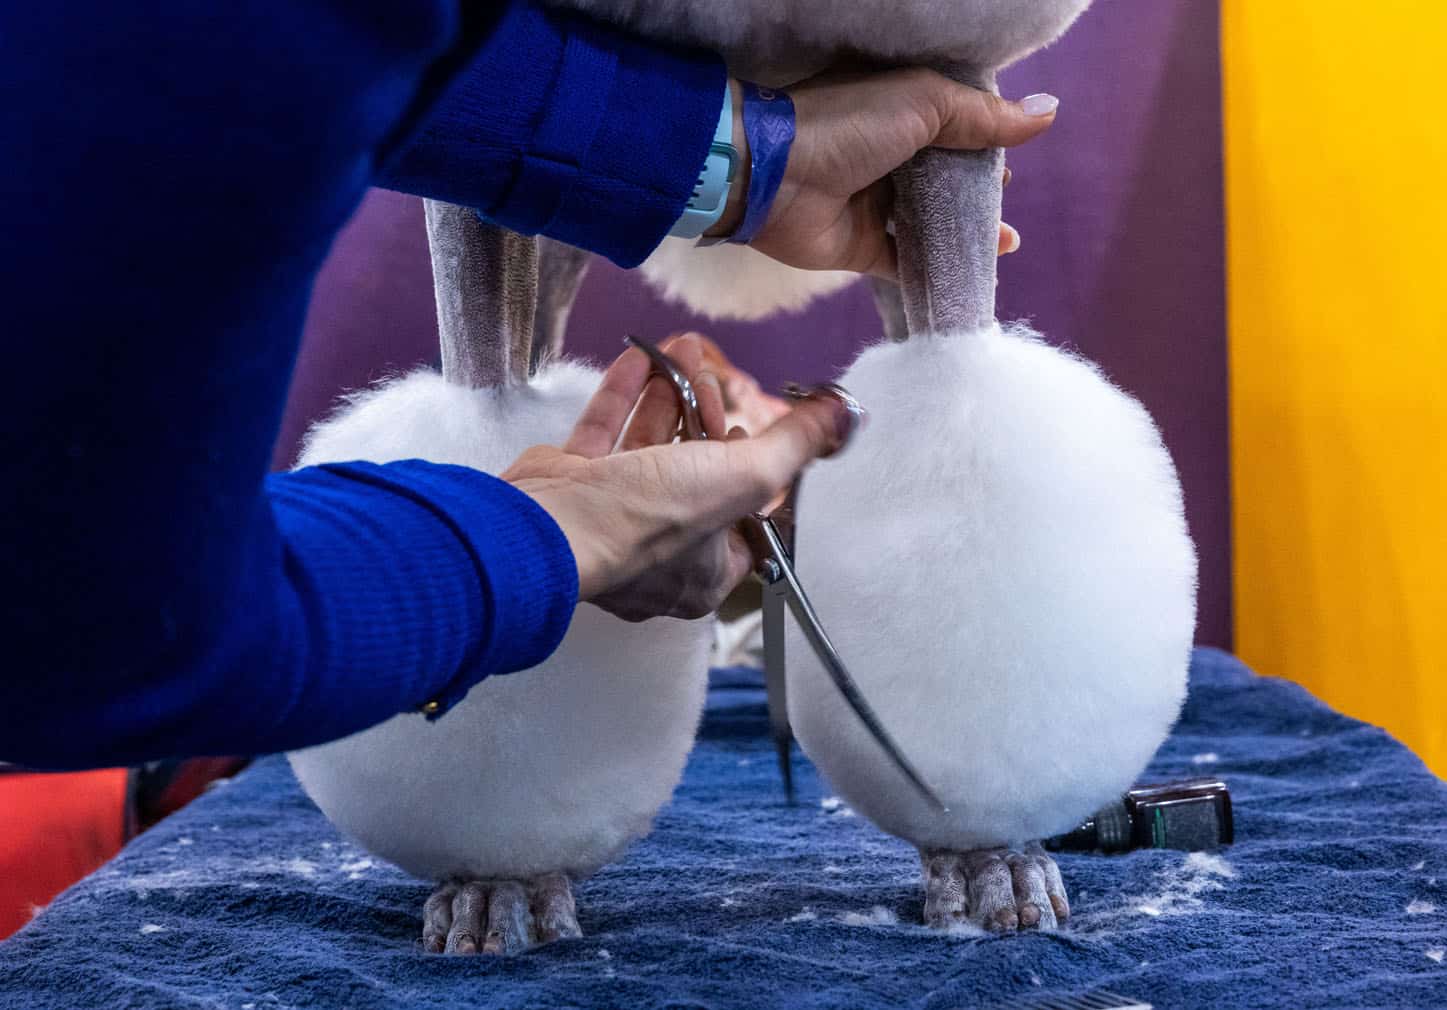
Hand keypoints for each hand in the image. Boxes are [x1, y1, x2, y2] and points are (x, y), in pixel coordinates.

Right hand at [500, 336, 855, 621]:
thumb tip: (843, 420)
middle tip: (713, 382)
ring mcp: (609, 517)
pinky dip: (623, 393)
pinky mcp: (573, 486)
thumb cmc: (642, 522)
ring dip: (668, 399)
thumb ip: (794, 445)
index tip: (751, 434)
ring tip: (682, 356)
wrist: (551, 523)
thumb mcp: (743, 477)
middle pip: (695, 477)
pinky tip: (639, 357)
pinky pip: (603, 433)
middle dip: (707, 421)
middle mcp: (654, 551)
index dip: (752, 475)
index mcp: (701, 573)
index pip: (743, 524)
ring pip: (649, 450)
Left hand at [709, 70, 1055, 276]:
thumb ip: (982, 116)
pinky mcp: (861, 248)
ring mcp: (872, 204)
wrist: (774, 177)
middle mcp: (886, 155)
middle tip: (1006, 202)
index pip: (952, 124)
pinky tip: (972, 273)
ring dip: (965, 232)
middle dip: (977, 191)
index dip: (984, 140)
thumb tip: (1047, 114)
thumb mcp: (923, 104)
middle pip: (943, 176)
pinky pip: (905, 262)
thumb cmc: (847, 124)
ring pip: (928, 221)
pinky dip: (937, 269)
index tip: (1011, 158)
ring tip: (1005, 242)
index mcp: (897, 111)